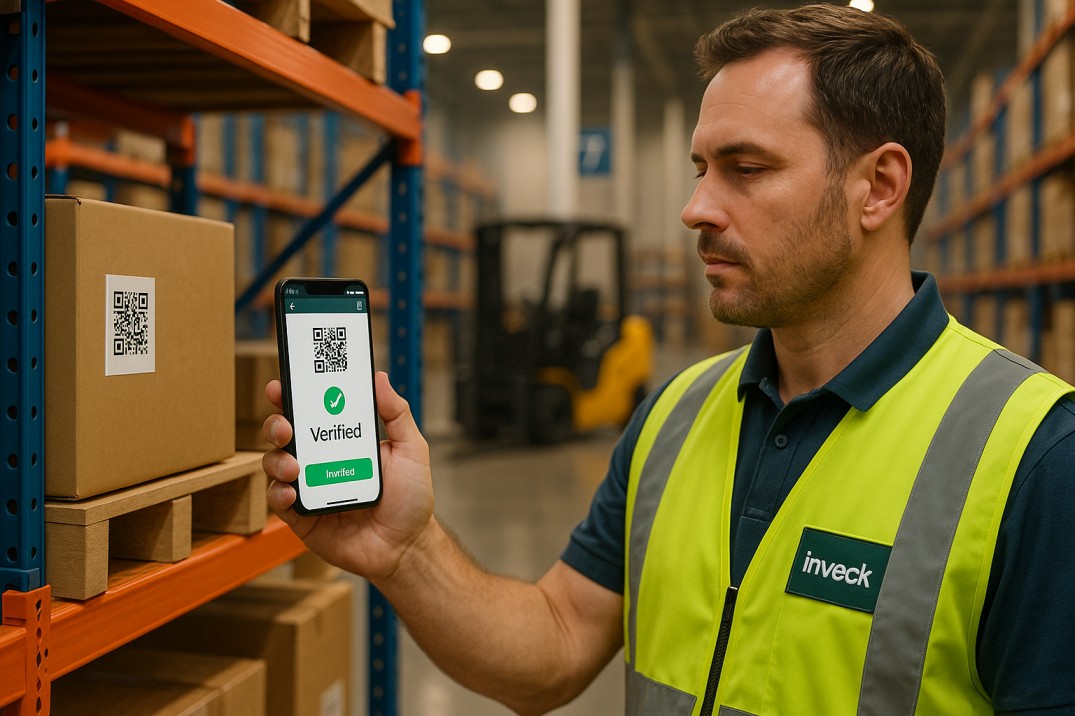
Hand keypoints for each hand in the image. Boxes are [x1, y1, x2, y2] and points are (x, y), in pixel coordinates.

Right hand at [262, 372, 433, 580]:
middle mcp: (321, 461)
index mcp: (343, 440)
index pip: (312, 412)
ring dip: (277, 460)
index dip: (292, 396)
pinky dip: (280, 493)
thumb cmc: (410, 499)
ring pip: (275, 465)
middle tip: (286, 427)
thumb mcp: (410, 449)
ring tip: (295, 467)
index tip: (282, 385)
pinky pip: (279, 501)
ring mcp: (310, 488)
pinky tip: (293, 492)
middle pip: (284, 435)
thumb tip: (380, 379)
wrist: (407, 546)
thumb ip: (396, 413)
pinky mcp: (303, 517)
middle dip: (277, 425)